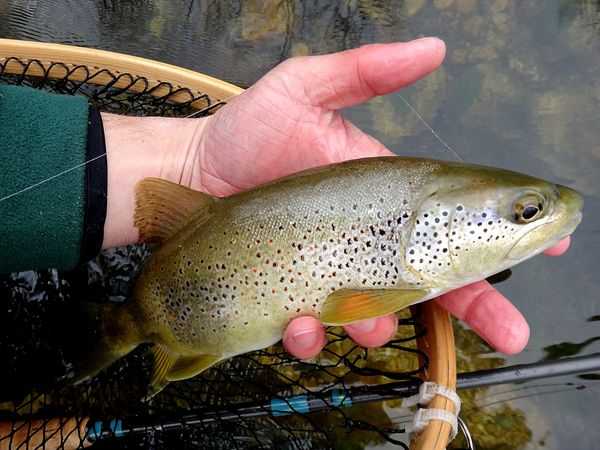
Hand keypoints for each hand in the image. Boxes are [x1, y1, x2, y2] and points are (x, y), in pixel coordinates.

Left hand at [190, 38, 570, 357]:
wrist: (196, 170)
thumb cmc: (248, 130)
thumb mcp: (305, 88)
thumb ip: (366, 72)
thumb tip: (434, 48)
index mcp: (384, 197)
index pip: (453, 221)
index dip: (500, 237)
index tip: (547, 243)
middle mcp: (366, 240)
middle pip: (433, 282)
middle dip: (475, 309)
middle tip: (510, 332)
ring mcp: (331, 274)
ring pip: (377, 316)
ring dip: (381, 328)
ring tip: (368, 326)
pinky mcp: (292, 297)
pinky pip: (315, 329)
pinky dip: (314, 334)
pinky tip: (300, 321)